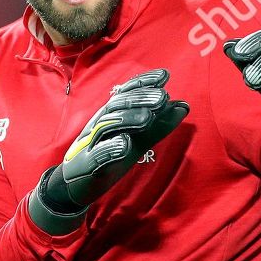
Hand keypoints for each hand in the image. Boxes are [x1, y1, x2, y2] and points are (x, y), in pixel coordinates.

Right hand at [27, 69, 189, 233]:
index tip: (165, 75)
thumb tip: (183, 106)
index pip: (126, 94)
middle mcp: (98, 124)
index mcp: (110, 116)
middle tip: (162, 97)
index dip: (143, 83)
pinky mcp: (86, 165)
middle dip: (139, 100)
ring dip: (127, 120)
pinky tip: (125, 144)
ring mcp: (90, 144)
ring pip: (106, 126)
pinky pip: (97, 155)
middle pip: (116, 107)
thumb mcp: (136, 141)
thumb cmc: (108, 157)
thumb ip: (158, 126)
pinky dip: (109, 148)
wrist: (77, 184)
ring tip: (148, 118)